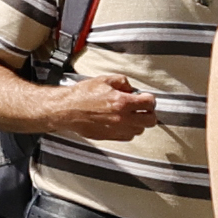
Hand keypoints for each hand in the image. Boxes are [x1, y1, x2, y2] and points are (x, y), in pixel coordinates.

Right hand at [38, 74, 165, 143]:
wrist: (66, 110)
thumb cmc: (82, 95)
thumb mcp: (103, 80)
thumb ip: (122, 81)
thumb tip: (131, 88)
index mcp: (122, 102)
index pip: (149, 103)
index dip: (150, 99)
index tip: (145, 98)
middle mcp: (122, 118)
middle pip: (150, 120)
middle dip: (149, 113)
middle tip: (143, 108)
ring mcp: (117, 129)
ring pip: (140, 130)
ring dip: (139, 122)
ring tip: (130, 116)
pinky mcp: (110, 137)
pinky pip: (128, 137)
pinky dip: (128, 130)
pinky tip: (121, 123)